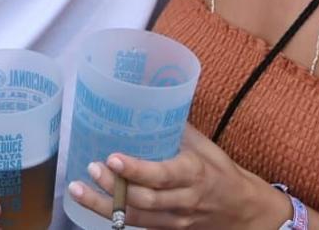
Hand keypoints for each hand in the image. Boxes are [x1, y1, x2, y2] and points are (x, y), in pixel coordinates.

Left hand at [65, 126, 287, 228]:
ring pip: (135, 217)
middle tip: (91, 168)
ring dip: (104, 205)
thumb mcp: (204, 146)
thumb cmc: (219, 170)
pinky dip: (113, 215)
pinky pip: (137, 225)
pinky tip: (93, 203)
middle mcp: (184, 200)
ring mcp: (174, 220)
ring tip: (78, 189)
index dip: (136, 169)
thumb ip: (176, 128)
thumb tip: (147, 100)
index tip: (113, 157)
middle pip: (144, 199)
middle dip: (114, 185)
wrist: (240, 209)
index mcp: (194, 173)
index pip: (162, 175)